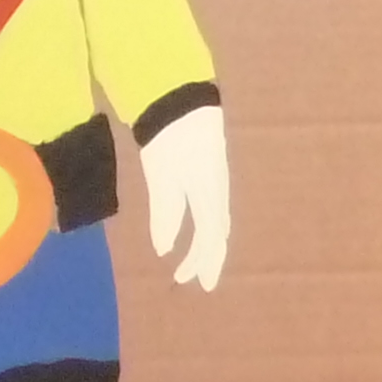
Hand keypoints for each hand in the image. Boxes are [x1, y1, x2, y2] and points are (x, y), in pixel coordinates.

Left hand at [139, 101, 229, 289]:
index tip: (189, 281)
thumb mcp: (162, 178)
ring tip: (201, 260)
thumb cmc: (170, 140)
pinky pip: (216, 206)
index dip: (200, 262)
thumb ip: (165, 214)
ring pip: (219, 219)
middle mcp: (219, 190)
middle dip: (209, 257)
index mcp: (208, 196)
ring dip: (210, 242)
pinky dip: (211, 224)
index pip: (209, 238)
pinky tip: (203, 225)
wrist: (183, 100)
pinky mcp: (213, 167)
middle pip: (218, 232)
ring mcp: (218, 178)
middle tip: (201, 280)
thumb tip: (164, 250)